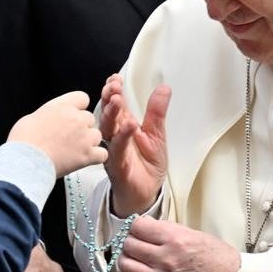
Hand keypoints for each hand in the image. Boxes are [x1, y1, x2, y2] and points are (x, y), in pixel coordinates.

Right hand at [8, 91, 106, 177]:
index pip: (82, 98)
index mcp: (63, 106)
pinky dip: (96, 157)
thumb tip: (50, 119)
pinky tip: (85, 159)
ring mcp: (85, 137)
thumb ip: (49, 114)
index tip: (72, 115)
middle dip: (82, 127)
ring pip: (97, 135)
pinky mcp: (88, 155)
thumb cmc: (24, 140)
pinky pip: (102, 154)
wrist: (25, 160)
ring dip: (89, 142)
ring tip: (74, 151)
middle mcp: (77, 118)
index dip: (78, 108)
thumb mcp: (33, 117)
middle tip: (69, 137)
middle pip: (90, 118)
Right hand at [100, 75, 168, 216]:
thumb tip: (164, 88)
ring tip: (118, 101)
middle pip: (108, 114)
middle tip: (114, 87)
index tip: (115, 78)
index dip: (113, 91)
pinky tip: (128, 126)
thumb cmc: (147, 165)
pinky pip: (117, 150)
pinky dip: (122, 137)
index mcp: (123, 126)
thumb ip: (157, 112)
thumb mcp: (157, 134)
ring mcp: (114, 150)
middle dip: (109, 99)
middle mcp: (115, 136)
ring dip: (111, 114)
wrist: (145, 194)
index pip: (115, 105)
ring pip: (108, 130)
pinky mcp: (118, 166)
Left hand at [118, 217, 241, 271]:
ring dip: (128, 260)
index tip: (140, 229)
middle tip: (137, 243)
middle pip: (128, 245)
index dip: (136, 226)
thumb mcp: (194, 234)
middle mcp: (164, 259)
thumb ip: (167, 230)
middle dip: (131, 241)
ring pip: (126, 266)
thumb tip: (147, 227)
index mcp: (174, 239)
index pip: (137, 226)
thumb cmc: (217, 260)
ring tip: (136, 259)